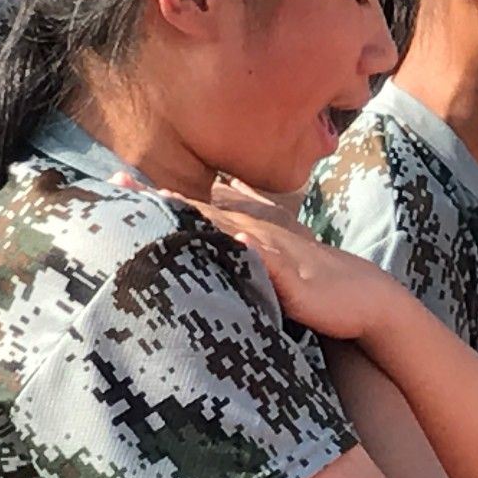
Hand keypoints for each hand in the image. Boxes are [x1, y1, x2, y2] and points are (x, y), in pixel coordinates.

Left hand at [129, 180, 398, 340]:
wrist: (362, 296)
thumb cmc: (311, 278)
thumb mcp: (269, 256)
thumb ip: (240, 240)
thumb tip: (216, 227)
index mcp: (248, 229)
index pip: (195, 206)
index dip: (157, 194)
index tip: (116, 181)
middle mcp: (257, 232)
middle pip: (201, 209)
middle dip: (160, 198)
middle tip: (116, 183)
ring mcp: (273, 252)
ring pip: (227, 230)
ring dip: (194, 217)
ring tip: (159, 205)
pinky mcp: (291, 277)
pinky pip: (265, 262)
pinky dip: (248, 250)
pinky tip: (233, 242)